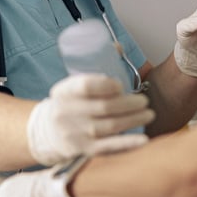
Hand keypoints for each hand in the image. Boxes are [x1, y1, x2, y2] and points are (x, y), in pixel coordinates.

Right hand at [27, 74, 154, 165]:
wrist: (47, 132)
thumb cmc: (70, 103)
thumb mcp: (72, 85)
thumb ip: (94, 66)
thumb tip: (118, 46)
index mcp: (64, 91)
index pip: (85, 86)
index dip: (105, 84)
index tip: (120, 85)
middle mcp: (66, 113)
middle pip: (103, 107)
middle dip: (129, 104)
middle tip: (145, 101)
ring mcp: (74, 133)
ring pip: (109, 126)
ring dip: (133, 119)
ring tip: (149, 114)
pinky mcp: (83, 150)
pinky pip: (108, 147)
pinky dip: (127, 144)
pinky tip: (143, 140)